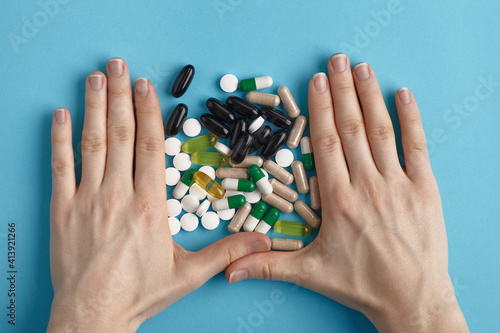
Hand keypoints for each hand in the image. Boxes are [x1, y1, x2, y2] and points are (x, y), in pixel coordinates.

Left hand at [47, 58, 270, 332]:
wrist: (94, 315)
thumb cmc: (140, 293)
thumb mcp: (189, 274)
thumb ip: (226, 252)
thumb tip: (263, 240)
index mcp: (150, 207)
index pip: (150, 147)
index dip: (149, 113)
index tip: (147, 87)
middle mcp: (118, 195)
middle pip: (121, 135)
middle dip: (121, 96)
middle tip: (119, 65)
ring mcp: (86, 200)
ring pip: (92, 143)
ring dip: (95, 107)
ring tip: (95, 78)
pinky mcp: (62, 210)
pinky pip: (60, 166)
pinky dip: (60, 138)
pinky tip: (61, 115)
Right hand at [226, 54, 468, 331]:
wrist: (412, 299)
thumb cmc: (361, 285)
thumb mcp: (311, 273)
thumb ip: (268, 264)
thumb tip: (229, 269)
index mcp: (339, 201)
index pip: (326, 144)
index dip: (320, 109)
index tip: (317, 82)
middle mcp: (368, 186)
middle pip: (352, 128)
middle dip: (343, 91)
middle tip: (336, 60)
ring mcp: (399, 185)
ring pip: (382, 131)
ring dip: (371, 96)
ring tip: (363, 68)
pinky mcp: (424, 189)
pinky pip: (417, 147)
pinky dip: (411, 118)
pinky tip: (404, 95)